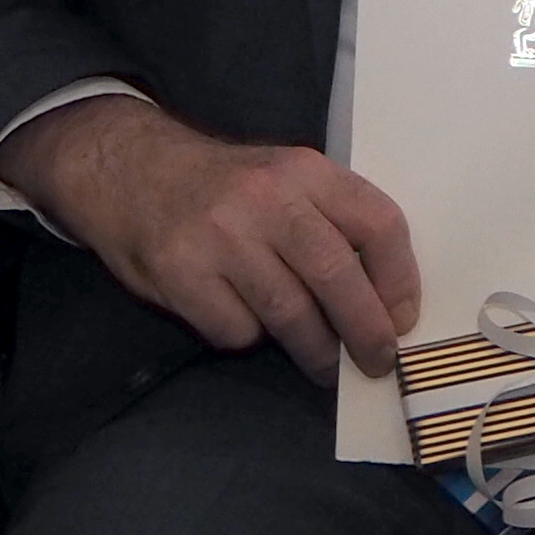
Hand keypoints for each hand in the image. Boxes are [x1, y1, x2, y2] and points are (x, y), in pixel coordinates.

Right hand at [0, 94, 417, 384]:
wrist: (130, 169)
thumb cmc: (223, 184)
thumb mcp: (283, 176)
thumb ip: (329, 219)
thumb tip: (384, 297)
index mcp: (304, 169)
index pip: (377, 222)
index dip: (400, 278)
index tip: (404, 316)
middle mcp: (266, 198)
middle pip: (338, 276)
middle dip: (367, 331)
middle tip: (377, 362)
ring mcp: (221, 237)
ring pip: (292, 315)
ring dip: (316, 352)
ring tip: (323, 365)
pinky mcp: (181, 275)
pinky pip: (237, 330)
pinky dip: (248, 337)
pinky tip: (241, 318)